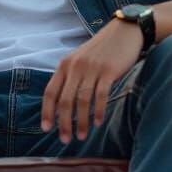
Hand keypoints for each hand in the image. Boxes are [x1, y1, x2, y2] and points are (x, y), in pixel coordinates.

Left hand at [40, 19, 144, 143]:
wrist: (125, 31)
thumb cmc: (102, 50)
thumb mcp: (80, 60)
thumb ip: (71, 78)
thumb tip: (63, 105)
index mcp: (65, 65)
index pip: (50, 92)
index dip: (47, 112)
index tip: (46, 129)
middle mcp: (75, 67)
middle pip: (65, 100)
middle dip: (64, 122)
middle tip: (65, 139)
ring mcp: (92, 68)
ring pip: (82, 100)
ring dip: (81, 121)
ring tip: (82, 136)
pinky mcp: (109, 70)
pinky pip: (101, 95)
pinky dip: (99, 111)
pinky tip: (98, 122)